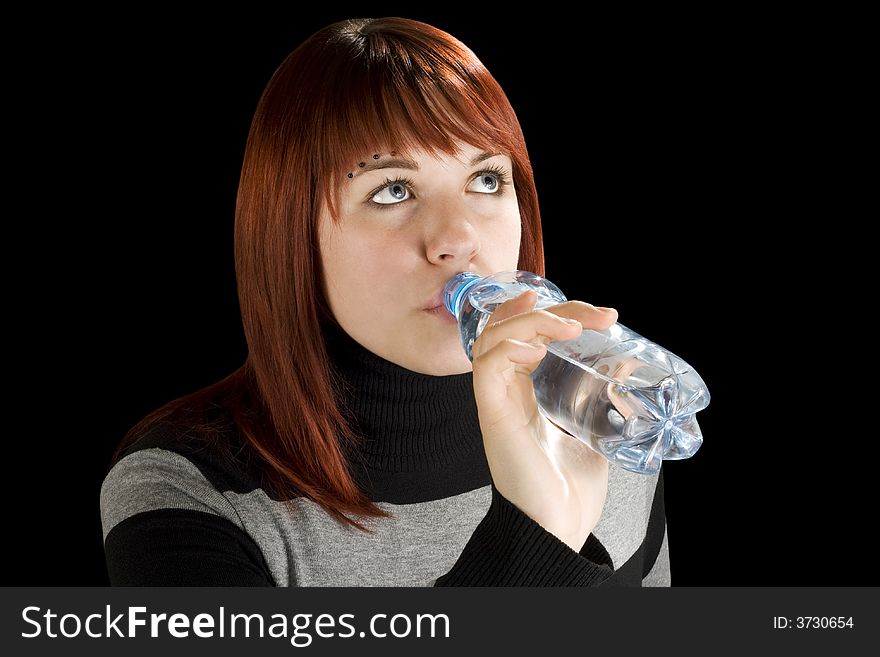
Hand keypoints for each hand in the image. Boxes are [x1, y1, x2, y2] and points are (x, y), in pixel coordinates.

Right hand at [471, 289, 618, 550]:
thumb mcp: (595, 431)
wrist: (558, 529)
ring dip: (529, 321)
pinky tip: (538, 348)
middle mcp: (507, 391)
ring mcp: (497, 401)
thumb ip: (604, 400)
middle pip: (509, 328)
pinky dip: (509, 348)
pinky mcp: (493, 415)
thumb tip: (627, 367)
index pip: (529, 334)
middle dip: (550, 309)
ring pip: (492, 339)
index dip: (560, 314)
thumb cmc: (568, 489)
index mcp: (526, 392)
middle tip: (591, 314)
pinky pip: (486, 368)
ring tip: (567, 325)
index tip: (601, 315)